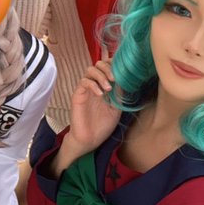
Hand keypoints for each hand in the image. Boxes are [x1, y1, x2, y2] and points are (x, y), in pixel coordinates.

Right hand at [51, 59, 121, 175]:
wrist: (90, 140)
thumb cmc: (103, 126)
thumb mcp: (117, 108)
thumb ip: (120, 94)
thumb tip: (125, 80)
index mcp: (104, 86)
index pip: (107, 67)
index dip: (113, 64)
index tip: (122, 69)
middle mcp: (95, 85)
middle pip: (98, 64)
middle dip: (107, 68)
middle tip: (114, 78)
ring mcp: (86, 89)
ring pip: (90, 70)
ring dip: (101, 75)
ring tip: (108, 88)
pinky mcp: (78, 95)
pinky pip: (84, 82)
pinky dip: (93, 85)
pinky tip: (100, 94)